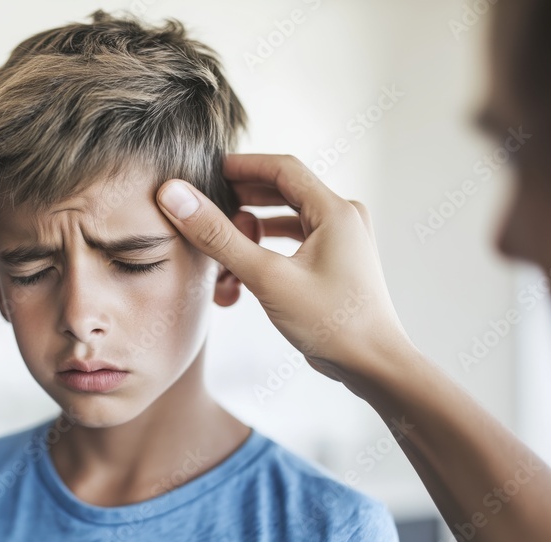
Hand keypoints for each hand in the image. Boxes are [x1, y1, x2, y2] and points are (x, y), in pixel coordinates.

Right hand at [157, 154, 412, 383]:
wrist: (373, 366)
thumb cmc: (332, 323)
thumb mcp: (267, 277)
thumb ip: (219, 236)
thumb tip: (178, 198)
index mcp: (335, 211)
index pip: (282, 169)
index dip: (242, 166)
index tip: (208, 171)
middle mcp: (343, 219)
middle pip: (284, 192)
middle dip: (243, 199)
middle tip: (208, 205)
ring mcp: (342, 242)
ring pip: (287, 220)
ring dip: (253, 229)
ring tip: (222, 241)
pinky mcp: (335, 264)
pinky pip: (295, 243)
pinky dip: (268, 250)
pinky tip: (244, 267)